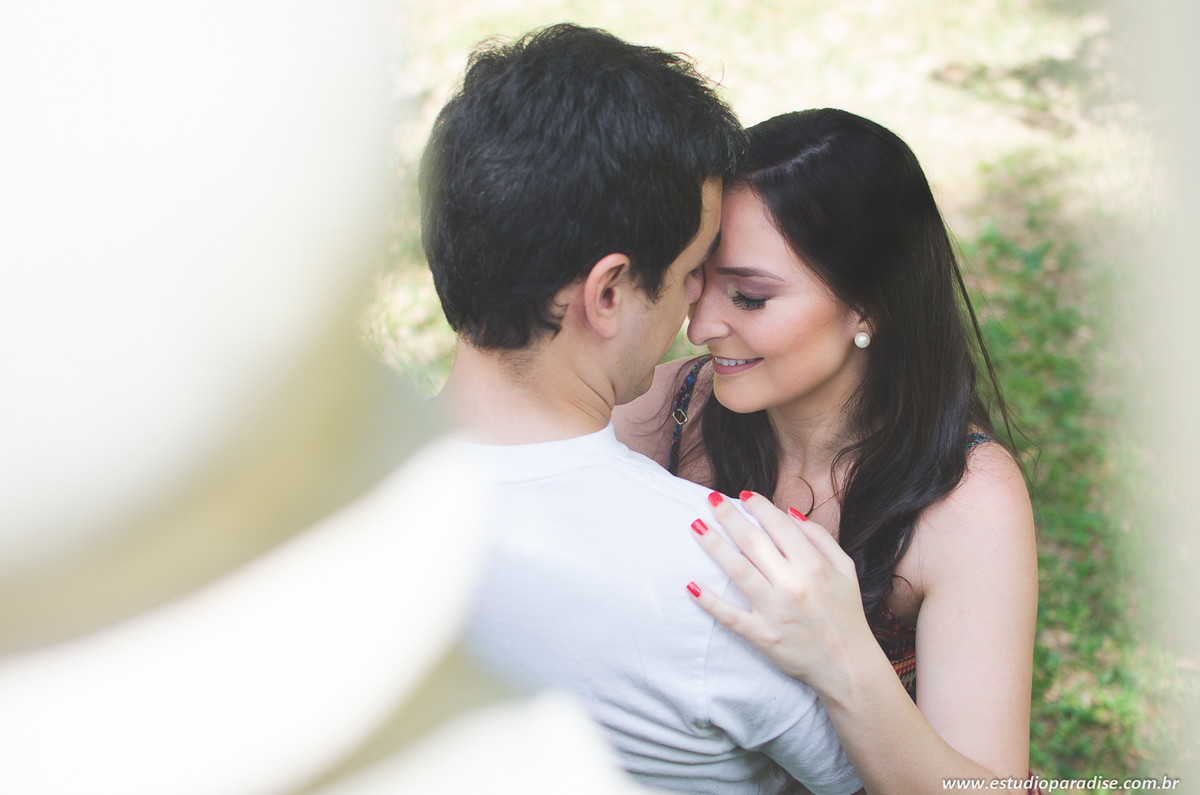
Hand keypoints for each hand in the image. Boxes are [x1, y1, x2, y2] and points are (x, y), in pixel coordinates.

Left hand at [687, 490, 876, 692]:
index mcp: (814, 566)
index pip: (779, 526)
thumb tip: (789, 513)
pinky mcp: (762, 635)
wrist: (848, 666)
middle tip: (711, 499)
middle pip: (752, 542)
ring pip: (737, 570)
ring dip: (713, 546)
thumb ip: (820, 538)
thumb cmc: (846, 613)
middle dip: (729, 516)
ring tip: (696, 527)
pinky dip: (709, 601)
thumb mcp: (846, 569)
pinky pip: (730, 615)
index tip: (744, 495)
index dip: (759, 507)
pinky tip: (692, 584)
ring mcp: (775, 611)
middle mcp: (792, 585)